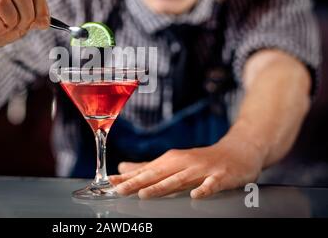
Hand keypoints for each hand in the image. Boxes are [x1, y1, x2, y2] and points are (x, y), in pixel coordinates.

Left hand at [109, 134, 264, 198]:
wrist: (238, 151)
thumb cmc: (201, 160)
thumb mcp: (173, 162)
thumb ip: (148, 167)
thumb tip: (123, 169)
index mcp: (170, 161)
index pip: (145, 170)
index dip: (127, 178)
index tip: (110, 183)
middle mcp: (183, 163)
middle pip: (157, 174)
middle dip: (137, 182)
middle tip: (119, 190)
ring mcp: (201, 170)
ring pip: (179, 179)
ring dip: (161, 186)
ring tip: (144, 194)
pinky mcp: (220, 177)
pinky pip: (212, 185)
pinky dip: (204, 189)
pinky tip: (196, 196)